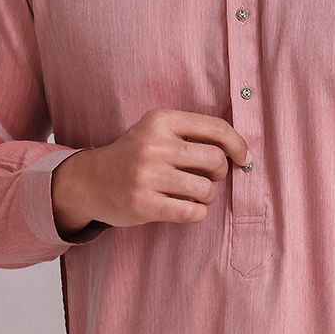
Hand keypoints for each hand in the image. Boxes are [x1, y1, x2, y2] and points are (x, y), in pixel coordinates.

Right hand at [51, 108, 249, 236]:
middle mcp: (153, 145)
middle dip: (220, 173)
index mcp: (160, 120)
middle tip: (210, 177)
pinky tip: (186, 208)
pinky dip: (197, 213)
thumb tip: (239, 151)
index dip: (238, 144)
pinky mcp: (144, 204)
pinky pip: (192, 212)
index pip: (216, 128)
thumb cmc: (134, 156)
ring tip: (195, 195)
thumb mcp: (156, 131)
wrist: (90, 181)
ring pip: (206, 190)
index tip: (243, 158)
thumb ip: (192, 134)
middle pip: (215, 160)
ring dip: (208, 196)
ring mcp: (147, 176)